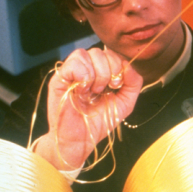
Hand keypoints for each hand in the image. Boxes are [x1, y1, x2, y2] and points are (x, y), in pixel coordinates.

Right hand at [35, 48, 142, 171]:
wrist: (81, 140)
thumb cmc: (99, 122)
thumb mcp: (124, 103)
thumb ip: (133, 83)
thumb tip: (129, 66)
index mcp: (100, 72)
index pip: (111, 54)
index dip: (118, 65)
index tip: (117, 85)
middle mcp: (85, 69)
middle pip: (100, 51)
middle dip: (109, 70)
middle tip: (104, 90)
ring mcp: (71, 73)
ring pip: (87, 53)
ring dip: (96, 74)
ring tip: (92, 92)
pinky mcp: (59, 79)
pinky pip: (73, 63)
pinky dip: (83, 76)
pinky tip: (82, 91)